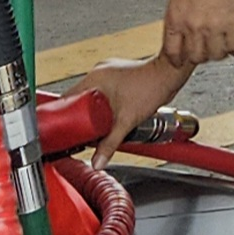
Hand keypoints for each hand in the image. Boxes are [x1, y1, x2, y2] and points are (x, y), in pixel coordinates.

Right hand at [73, 55, 190, 165]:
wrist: (169, 74)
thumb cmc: (151, 88)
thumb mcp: (126, 121)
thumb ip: (109, 143)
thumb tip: (97, 162)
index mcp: (94, 78)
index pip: (68, 97)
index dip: (64, 114)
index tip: (64, 127)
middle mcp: (99, 72)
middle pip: (80, 98)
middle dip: (81, 116)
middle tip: (82, 131)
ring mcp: (109, 72)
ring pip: (93, 96)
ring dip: (94, 110)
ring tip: (98, 124)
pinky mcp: (118, 76)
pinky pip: (104, 93)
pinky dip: (105, 104)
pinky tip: (110, 114)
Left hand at [160, 0, 233, 69]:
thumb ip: (180, 10)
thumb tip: (182, 20)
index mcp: (175, 16)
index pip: (171, 49)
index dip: (177, 59)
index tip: (180, 61)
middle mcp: (192, 25)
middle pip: (194, 56)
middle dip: (199, 57)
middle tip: (203, 54)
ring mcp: (212, 27)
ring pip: (214, 55)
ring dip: (217, 54)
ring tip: (219, 49)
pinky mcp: (232, 25)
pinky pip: (232, 47)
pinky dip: (233, 49)